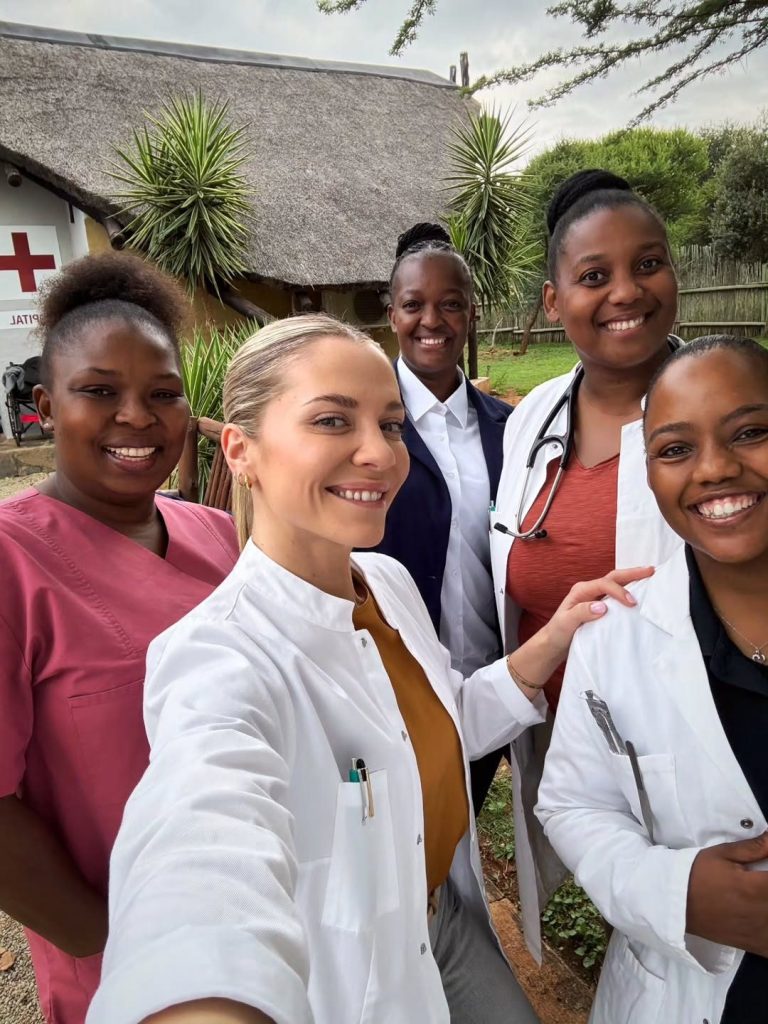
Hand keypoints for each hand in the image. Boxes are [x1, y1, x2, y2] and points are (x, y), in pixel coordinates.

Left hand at [541, 566, 654, 659]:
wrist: (554, 643)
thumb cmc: (558, 632)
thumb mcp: (566, 623)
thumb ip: (582, 613)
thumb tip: (602, 606)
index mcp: (581, 590)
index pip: (604, 584)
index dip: (619, 591)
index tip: (632, 603)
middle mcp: (589, 590)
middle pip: (613, 577)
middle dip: (632, 573)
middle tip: (651, 571)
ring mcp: (595, 598)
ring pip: (616, 584)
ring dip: (633, 580)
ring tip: (650, 576)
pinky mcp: (601, 607)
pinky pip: (617, 596)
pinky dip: (630, 591)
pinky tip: (641, 593)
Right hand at [687, 834, 767, 956]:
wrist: (676, 903)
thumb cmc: (698, 874)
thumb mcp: (722, 854)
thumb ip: (754, 847)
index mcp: (755, 887)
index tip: (766, 868)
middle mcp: (761, 912)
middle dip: (767, 889)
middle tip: (759, 883)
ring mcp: (759, 932)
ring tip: (759, 897)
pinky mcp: (754, 944)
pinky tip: (763, 919)